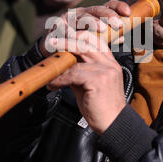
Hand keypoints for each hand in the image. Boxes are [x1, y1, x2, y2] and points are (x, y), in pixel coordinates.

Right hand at [39, 0, 130, 56]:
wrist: (53, 49)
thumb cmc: (77, 44)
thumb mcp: (95, 41)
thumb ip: (108, 38)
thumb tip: (122, 38)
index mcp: (93, 14)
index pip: (108, 6)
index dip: (118, 7)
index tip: (128, 13)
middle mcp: (81, 13)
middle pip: (96, 10)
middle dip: (108, 16)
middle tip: (118, 24)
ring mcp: (69, 18)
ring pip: (82, 18)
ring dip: (92, 22)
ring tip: (102, 28)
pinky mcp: (56, 26)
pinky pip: (64, 28)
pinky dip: (71, 32)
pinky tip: (77, 35)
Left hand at [42, 0, 131, 133]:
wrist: (114, 125)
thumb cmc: (102, 108)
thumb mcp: (92, 85)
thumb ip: (81, 73)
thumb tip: (63, 67)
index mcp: (111, 63)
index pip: (95, 41)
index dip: (78, 37)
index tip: (63, 38)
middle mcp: (109, 64)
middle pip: (86, 43)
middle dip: (66, 41)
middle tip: (51, 43)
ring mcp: (105, 71)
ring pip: (77, 57)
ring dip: (59, 63)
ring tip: (48, 71)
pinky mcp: (97, 80)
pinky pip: (72, 74)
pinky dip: (59, 79)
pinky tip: (52, 85)